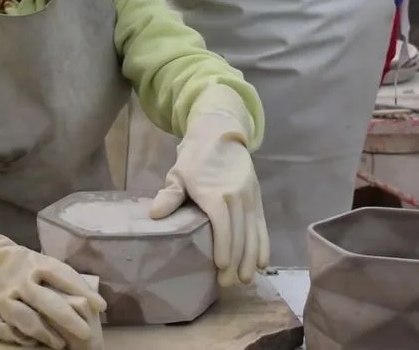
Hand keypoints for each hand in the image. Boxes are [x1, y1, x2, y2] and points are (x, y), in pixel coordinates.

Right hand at [0, 242, 104, 348]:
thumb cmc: (14, 264)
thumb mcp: (35, 261)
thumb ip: (55, 276)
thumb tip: (86, 296)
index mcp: (34, 264)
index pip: (63, 276)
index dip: (83, 291)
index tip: (100, 306)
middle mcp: (19, 281)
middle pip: (48, 302)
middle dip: (69, 320)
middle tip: (86, 334)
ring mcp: (1, 297)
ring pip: (26, 319)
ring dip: (46, 334)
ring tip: (61, 344)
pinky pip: (2, 329)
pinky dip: (17, 338)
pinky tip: (30, 342)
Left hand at [148, 85, 268, 286]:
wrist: (220, 134)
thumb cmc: (195, 158)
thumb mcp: (178, 174)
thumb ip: (170, 195)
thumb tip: (155, 215)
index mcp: (217, 193)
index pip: (223, 226)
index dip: (224, 248)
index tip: (220, 267)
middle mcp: (238, 197)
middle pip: (240, 234)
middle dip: (236, 261)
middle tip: (229, 284)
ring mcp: (250, 198)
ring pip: (254, 233)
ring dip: (251, 258)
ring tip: (246, 279)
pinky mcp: (257, 199)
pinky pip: (262, 226)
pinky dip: (264, 245)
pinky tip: (262, 263)